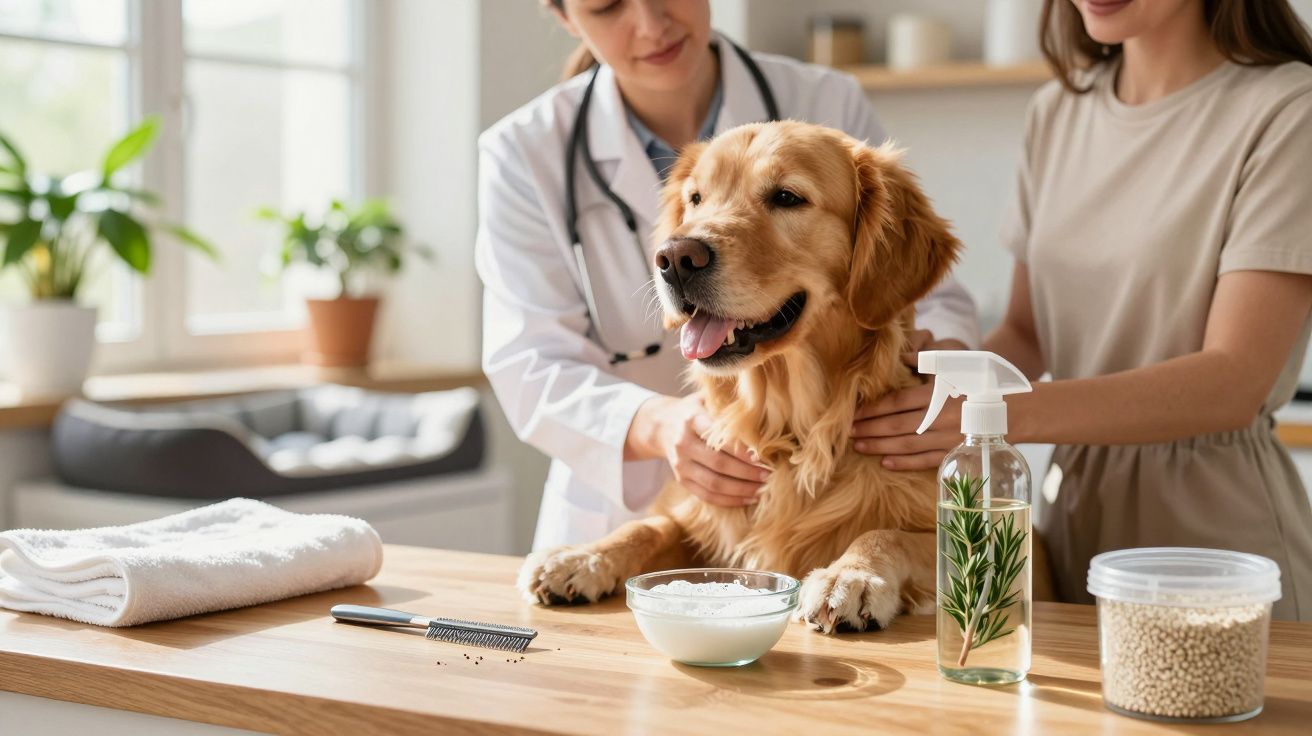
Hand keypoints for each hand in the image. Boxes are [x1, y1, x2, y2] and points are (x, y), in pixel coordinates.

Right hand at [641, 395, 769, 505]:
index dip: (741, 450)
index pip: (719, 438)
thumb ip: (729, 407)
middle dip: (747, 472)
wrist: (663, 425)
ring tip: (761, 489)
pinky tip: (748, 498)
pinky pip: (706, 496)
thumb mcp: (707, 400)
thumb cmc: (695, 410)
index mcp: (692, 419)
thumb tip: (766, 416)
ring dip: (741, 490)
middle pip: (718, 464)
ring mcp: (680, 464)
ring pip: (714, 484)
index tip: (762, 457)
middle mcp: (683, 443)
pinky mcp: (681, 480)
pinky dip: (729, 500)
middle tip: (768, 475)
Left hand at [851, 332, 967, 470]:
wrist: (1014, 409)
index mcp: (937, 394)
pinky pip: (925, 460)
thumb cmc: (980, 383)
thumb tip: (899, 357)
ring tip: (859, 446)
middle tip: (848, 432)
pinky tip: (885, 463)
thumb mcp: (956, 366)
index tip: (853, 413)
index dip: (872, 410)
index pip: (896, 403)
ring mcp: (947, 438)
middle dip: (869, 429)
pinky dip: (904, 463)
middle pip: (896, 425)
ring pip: (906, 445)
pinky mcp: (955, 453)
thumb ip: (926, 362)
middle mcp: (940, 417)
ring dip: (880, 446)